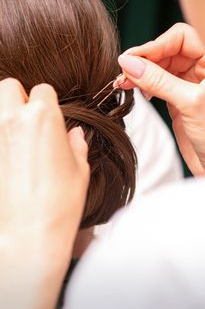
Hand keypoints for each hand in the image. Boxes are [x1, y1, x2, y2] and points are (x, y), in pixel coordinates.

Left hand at [0, 79, 88, 308]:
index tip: (50, 117)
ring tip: (15, 139)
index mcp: (44, 118)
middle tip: (28, 121)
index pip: (42, 90)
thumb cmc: (60, 202)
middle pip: (9, 87)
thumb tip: (74, 134)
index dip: (47, 102)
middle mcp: (13, 120)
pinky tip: (8, 158)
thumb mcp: (79, 169)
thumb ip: (76, 145)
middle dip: (19, 99)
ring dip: (4, 116)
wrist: (29, 235)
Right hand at [118, 23, 204, 174]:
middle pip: (167, 50)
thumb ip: (158, 81)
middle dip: (145, 60)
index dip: (155, 45)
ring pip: (160, 67)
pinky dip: (144, 85)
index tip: (132, 58)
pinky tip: (137, 90)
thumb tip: (128, 63)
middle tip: (124, 73)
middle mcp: (204, 68)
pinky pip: (157, 83)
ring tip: (125, 82)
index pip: (181, 38)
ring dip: (141, 72)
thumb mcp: (191, 103)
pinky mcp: (179, 99)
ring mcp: (190, 83)